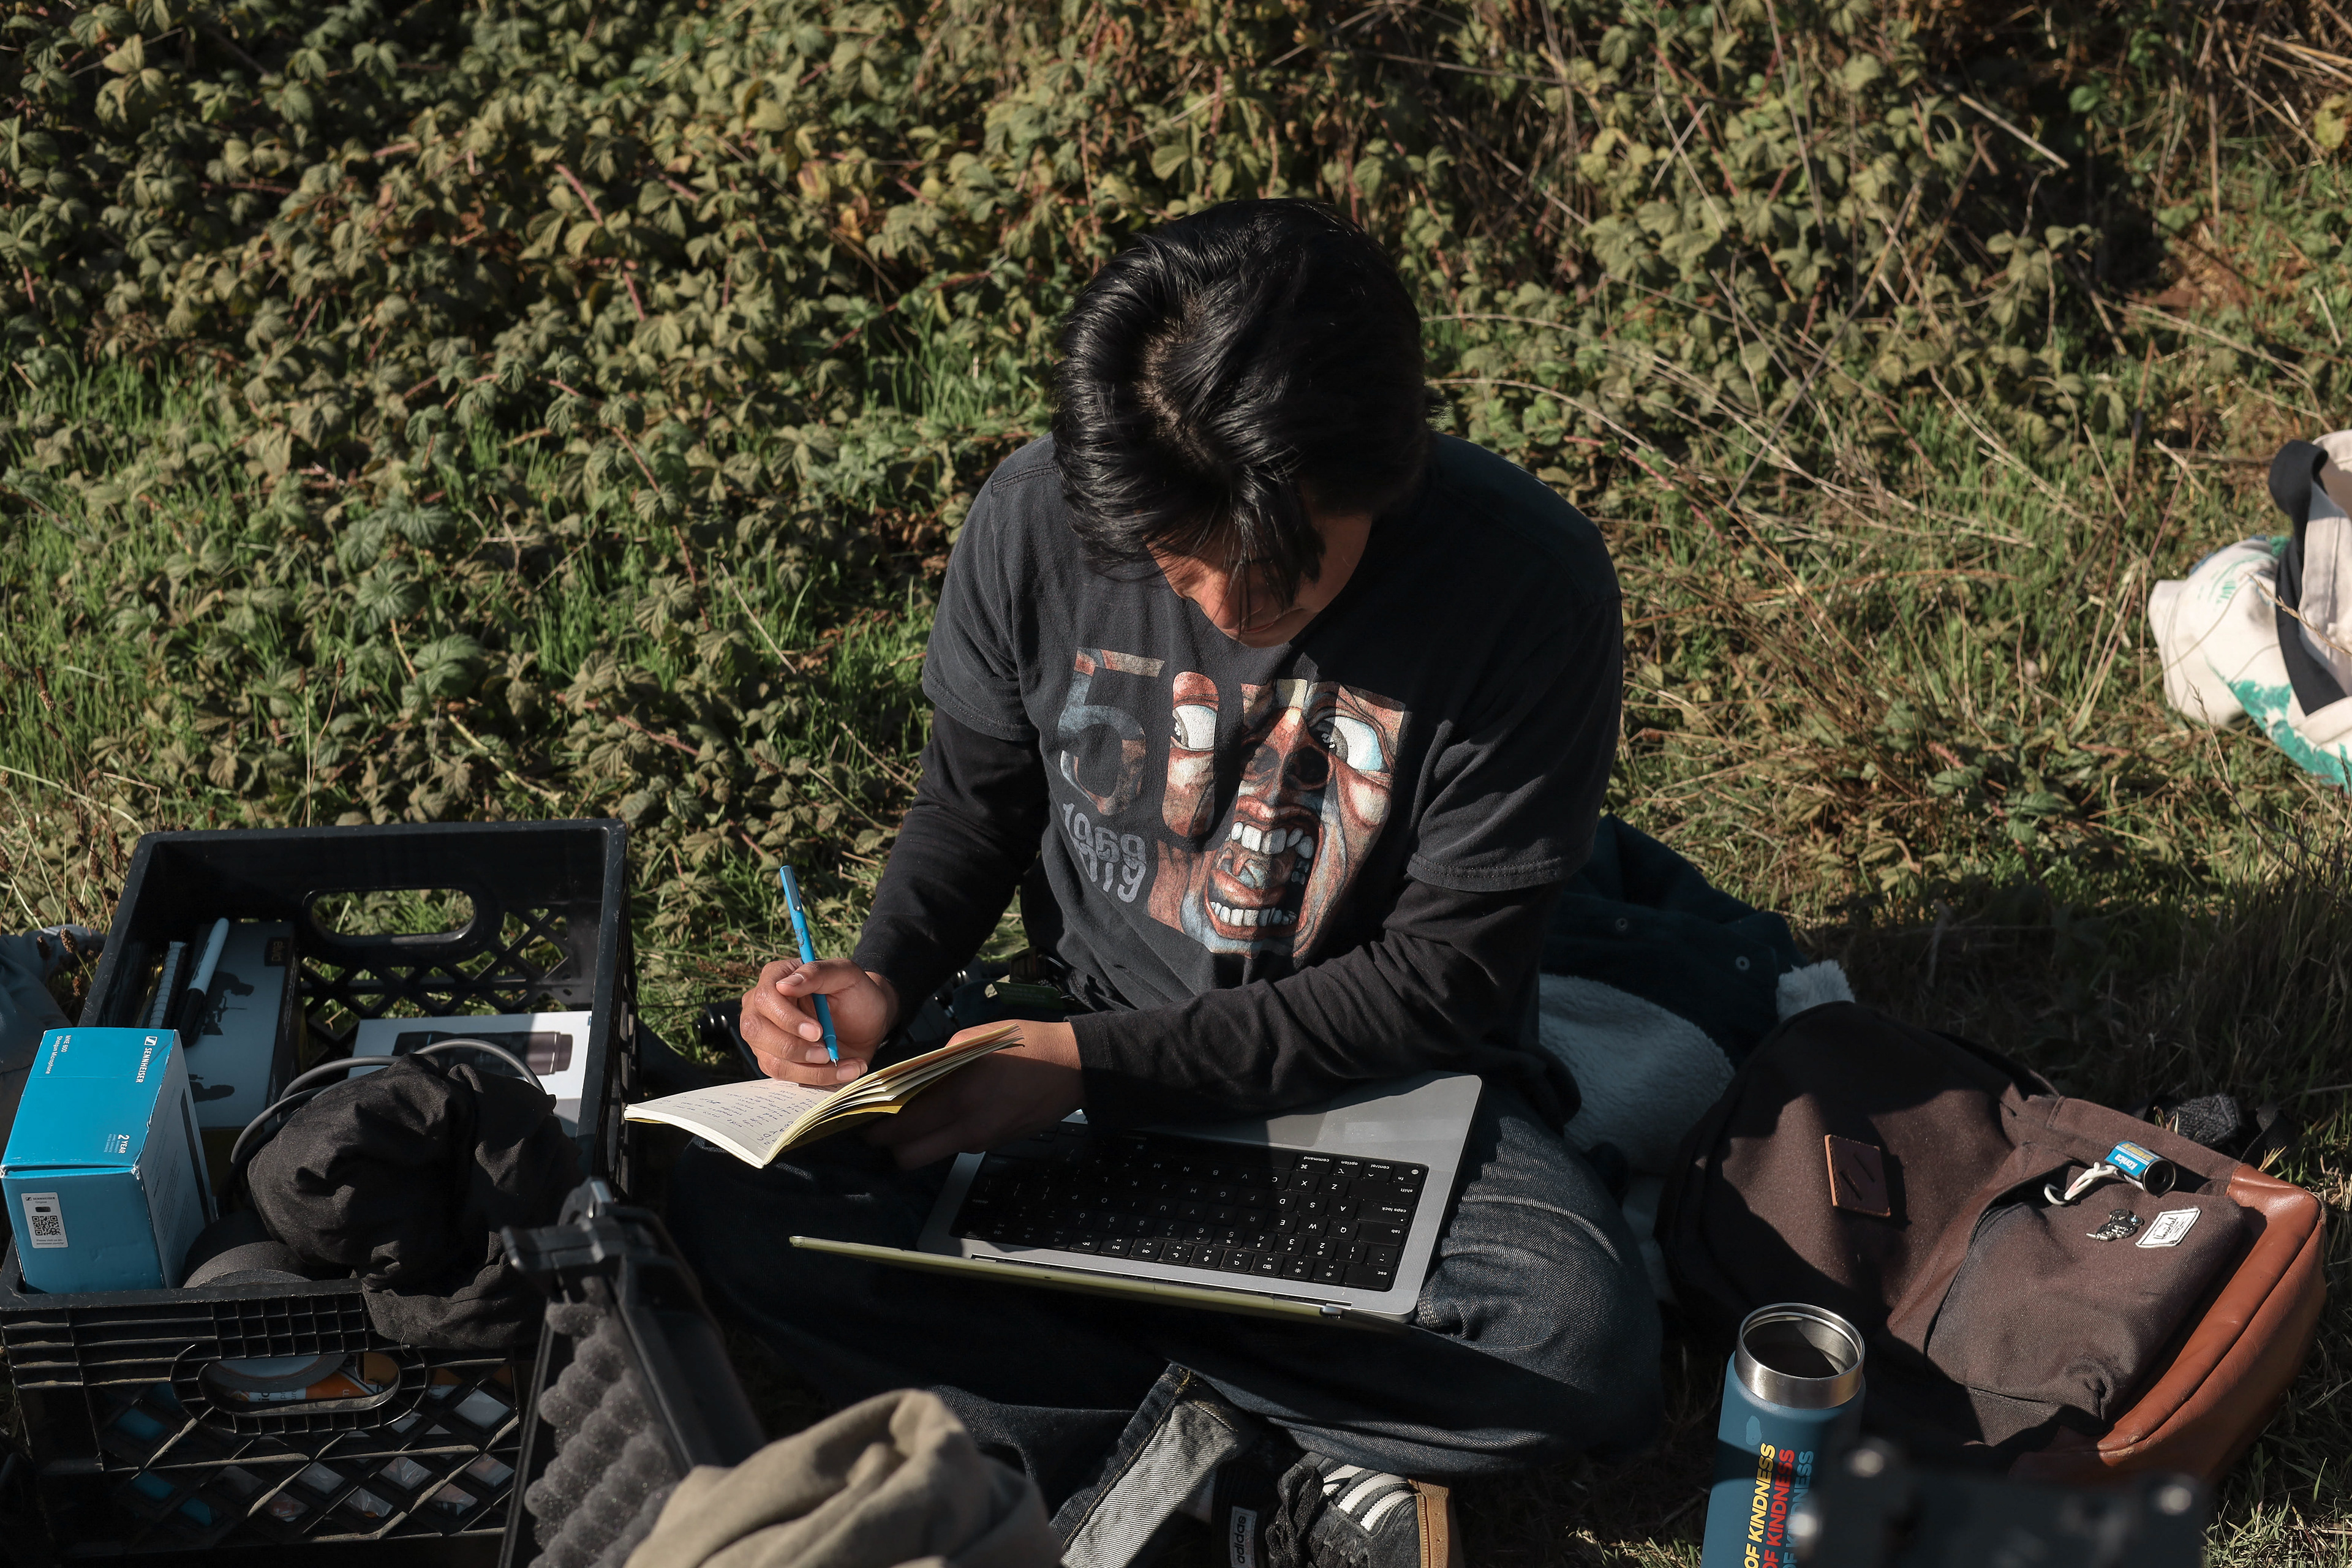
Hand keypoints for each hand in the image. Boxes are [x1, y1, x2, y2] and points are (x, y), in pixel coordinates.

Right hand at [739, 958, 898, 1084]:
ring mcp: (764, 1035)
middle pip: (756, 1031)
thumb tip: (784, 984)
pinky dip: (817, 1078)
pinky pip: (784, 1076)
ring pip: (771, 1061)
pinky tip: (844, 1070)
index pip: (765, 998)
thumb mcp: (846, 975)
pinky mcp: (773, 1059)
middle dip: (794, 1048)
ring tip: (845, 1063)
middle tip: (828, 1052)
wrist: (868, 1022)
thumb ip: (817, 973)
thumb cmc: (855, 994)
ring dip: (811, 1070)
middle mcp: (761, 1007)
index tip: (818, 1032)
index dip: (788, 1019)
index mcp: (775, 977)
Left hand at [864, 1019, 1084, 1167]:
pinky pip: (961, 1144)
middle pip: (910, 1158)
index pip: (902, 1128)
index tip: (862, 1122)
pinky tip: (953, 1110)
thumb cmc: (1030, 1044)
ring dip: (920, 1140)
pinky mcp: (998, 1143)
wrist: (1077, 1068)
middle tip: (883, 1127)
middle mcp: (969, 1128)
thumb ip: (941, 1060)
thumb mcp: (978, 1038)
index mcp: (960, 1098)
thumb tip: (914, 1076)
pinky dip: (947, 1134)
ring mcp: (985, 1141)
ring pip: (935, 1153)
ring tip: (916, 1114)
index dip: (876, 1130)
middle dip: (892, 1146)